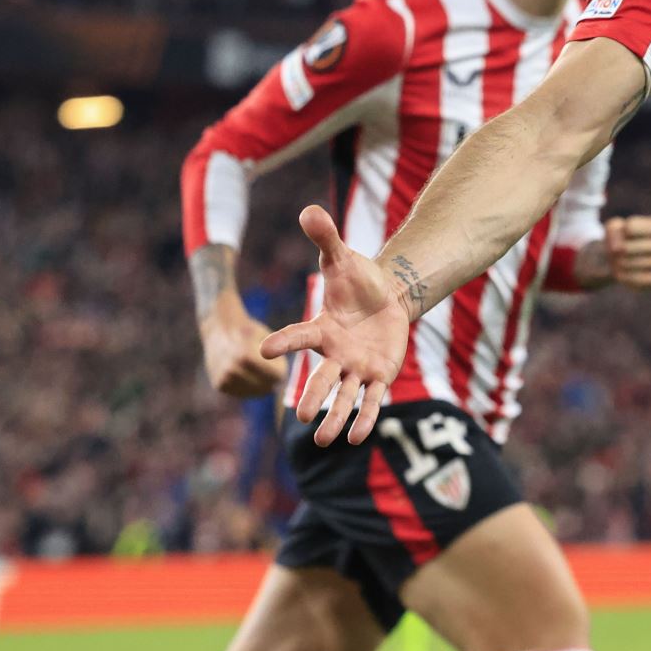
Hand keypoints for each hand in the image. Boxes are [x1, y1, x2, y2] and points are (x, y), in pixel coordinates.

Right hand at [199, 307, 286, 397]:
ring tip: (255, 365)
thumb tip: (283, 375)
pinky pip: (244, 392)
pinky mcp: (220, 385)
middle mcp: (232, 369)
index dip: (281, 369)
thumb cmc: (248, 332)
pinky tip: (247, 372)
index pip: (276, 376)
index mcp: (245, 356)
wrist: (219, 329)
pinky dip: (250, 386)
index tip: (279, 361)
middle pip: (267, 386)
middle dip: (272, 377)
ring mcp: (224, 379)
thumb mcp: (266, 335)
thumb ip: (279, 351)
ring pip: (256, 391)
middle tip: (267, 364)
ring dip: (261, 382)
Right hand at [260, 205, 411, 445]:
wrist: (388, 296)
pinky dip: (366, 418)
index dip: (283, 343)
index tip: (262, 350)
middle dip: (312, 396)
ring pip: (344, 396)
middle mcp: (335, 354)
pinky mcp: (379, 375)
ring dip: (334, 418)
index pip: (298, 336)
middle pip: (320, 378)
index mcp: (322, 328)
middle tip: (301, 418)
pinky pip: (373, 400)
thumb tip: (309, 209)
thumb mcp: (343, 258)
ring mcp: (356, 367)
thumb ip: (326, 238)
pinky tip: (357, 438)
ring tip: (325, 442)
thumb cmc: (358, 280)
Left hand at [596, 215, 650, 290]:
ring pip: (648, 263)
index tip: (623, 231)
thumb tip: (617, 248)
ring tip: (614, 261)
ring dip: (626, 262)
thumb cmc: (618, 239)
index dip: (634, 229)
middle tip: (614, 250)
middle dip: (630, 247)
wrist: (615, 258)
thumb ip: (613, 231)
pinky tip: (618, 273)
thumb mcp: (613, 228)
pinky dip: (628, 276)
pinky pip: (645, 280)